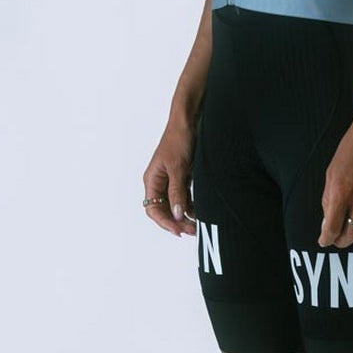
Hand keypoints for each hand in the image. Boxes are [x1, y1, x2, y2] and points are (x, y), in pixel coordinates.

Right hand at [143, 124, 198, 238]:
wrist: (189, 121)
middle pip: (164, 210)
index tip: (179, 230)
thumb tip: (177, 214)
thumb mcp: (178, 168)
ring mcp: (171, 180)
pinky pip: (185, 197)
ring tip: (198, 224)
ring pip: (176, 205)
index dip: (165, 222)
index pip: (153, 209)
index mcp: (152, 180)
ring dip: (185, 215)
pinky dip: (191, 205)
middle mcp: (159, 182)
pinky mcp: (182, 177)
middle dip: (177, 222)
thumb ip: (177, 192)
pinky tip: (200, 211)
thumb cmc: (178, 139)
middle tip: (193, 230)